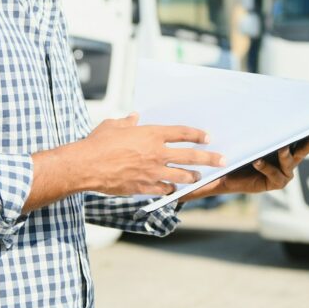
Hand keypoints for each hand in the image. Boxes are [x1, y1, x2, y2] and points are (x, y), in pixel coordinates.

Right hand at [77, 113, 224, 196]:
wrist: (86, 166)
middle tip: (222, 160)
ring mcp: (152, 172)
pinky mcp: (144, 187)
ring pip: (182, 176)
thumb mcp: (113, 126)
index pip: (182, 133)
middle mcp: (156, 153)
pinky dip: (171, 189)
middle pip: (190, 156)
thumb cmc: (97, 143)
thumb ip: (127, 122)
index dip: (197, 135)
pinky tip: (174, 189)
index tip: (207, 137)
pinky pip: (165, 190)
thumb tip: (133, 118)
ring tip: (199, 177)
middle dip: (210, 158)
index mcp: (150, 134)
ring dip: (193, 177)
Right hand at [186, 127, 308, 200]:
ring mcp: (288, 159)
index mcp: (268, 182)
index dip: (268, 168)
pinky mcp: (292, 147)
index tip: (255, 160)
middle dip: (299, 152)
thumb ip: (197, 193)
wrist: (241, 168)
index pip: (274, 176)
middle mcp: (281, 172)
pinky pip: (304, 139)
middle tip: (296, 145)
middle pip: (294, 160)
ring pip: (303, 149)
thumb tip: (172, 202)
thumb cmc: (226, 176)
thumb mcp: (214, 184)